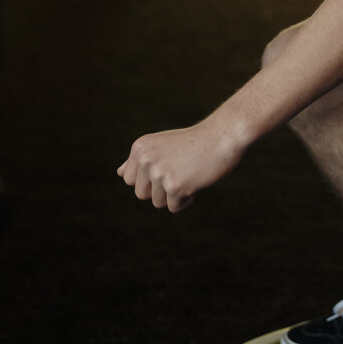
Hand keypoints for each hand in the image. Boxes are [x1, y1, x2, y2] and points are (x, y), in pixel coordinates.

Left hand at [116, 118, 245, 211]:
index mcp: (140, 148)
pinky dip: (186, 200)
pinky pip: (174, 207)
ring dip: (174, 194)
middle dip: (159, 189)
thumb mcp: (162, 145)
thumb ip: (141, 160)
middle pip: (141, 194)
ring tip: (188, 173)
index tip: (166, 165)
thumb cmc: (194, 142)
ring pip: (157, 202)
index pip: (128, 179)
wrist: (223, 136)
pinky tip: (196, 181)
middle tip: (179, 170)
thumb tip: (119, 173)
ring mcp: (159, 173)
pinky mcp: (175, 186)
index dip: (148, 179)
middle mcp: (146, 159)